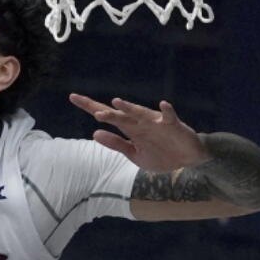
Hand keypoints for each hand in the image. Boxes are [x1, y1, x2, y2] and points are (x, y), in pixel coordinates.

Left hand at [69, 93, 208, 171]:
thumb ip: (116, 144)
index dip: (90, 107)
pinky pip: (170, 116)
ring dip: (130, 108)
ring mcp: (156, 123)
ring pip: (140, 113)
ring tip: (116, 103)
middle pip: (120, 114)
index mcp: (129, 129)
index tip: (73, 97)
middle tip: (93, 111)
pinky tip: (162, 105)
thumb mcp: (134, 154)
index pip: (106, 116)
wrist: (187, 161)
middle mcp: (140, 123)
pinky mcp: (173, 125)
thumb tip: (94, 133)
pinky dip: (167, 111)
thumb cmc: (160, 155)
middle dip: (107, 112)